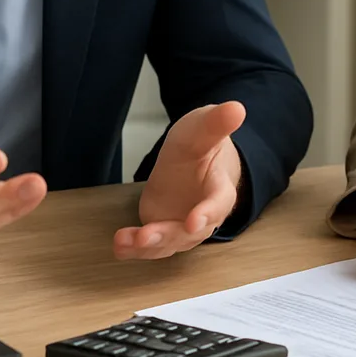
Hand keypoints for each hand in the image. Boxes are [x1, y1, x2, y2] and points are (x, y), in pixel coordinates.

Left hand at [114, 101, 245, 260]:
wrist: (193, 160)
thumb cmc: (202, 145)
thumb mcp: (204, 128)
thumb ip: (217, 123)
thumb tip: (237, 108)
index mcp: (219, 189)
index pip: (218, 203)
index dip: (207, 213)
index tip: (193, 221)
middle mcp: (204, 216)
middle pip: (189, 232)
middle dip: (169, 234)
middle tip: (148, 234)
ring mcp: (182, 226)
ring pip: (169, 243)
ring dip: (148, 244)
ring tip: (124, 241)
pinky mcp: (163, 231)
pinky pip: (151, 245)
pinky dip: (135, 248)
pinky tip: (119, 246)